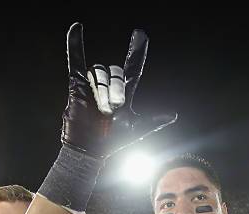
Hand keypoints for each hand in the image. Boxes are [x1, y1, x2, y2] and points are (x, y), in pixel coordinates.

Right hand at [61, 23, 175, 157]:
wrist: (91, 150)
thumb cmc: (112, 142)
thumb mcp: (137, 130)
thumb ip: (153, 121)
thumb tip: (173, 115)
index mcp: (124, 93)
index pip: (132, 67)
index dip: (137, 51)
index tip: (140, 34)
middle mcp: (109, 86)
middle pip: (116, 72)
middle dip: (117, 90)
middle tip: (115, 109)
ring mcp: (93, 84)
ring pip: (100, 73)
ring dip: (103, 91)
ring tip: (103, 110)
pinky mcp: (78, 85)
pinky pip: (77, 61)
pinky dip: (75, 45)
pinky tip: (76, 28)